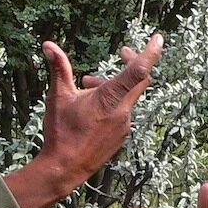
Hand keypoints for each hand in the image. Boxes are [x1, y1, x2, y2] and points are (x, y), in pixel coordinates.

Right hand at [3, 34, 162, 207]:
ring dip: (113, 86)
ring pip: (127, 96)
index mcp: (110, 98)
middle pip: (139, 80)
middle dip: (132, 63)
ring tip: (88, 85)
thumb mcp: (58, 96)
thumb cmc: (61, 132)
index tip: (158, 38)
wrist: (65, 168)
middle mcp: (123, 111)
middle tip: (123, 52)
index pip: (139, 70)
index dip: (150, 52)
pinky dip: (113, 102)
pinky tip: (92, 107)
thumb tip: (49, 45)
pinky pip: (123, 111)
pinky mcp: (122, 135)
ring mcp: (124, 125)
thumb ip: (58, 68)